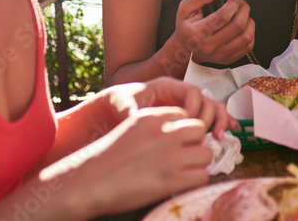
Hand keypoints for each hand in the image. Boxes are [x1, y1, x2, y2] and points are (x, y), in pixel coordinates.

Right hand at [49, 106, 212, 215]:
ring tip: (186, 171)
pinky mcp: (173, 179)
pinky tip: (183, 183)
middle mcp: (165, 132)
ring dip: (199, 162)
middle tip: (186, 155)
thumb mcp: (131, 128)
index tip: (177, 142)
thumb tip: (176, 136)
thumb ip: (154, 127)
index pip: (186, 115)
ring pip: (206, 153)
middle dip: (195, 142)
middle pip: (199, 130)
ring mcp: (171, 155)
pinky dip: (196, 180)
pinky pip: (202, 175)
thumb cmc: (108, 158)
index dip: (183, 130)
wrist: (91, 181)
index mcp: (154, 117)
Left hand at [105, 77, 236, 138]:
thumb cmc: (122, 101)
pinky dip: (223, 122)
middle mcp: (182, 94)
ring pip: (213, 107)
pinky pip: (211, 116)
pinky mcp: (190, 116)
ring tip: (220, 137)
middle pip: (206, 99)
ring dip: (221, 120)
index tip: (187, 124)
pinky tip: (233, 131)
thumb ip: (131, 110)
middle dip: (212, 117)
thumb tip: (134, 119)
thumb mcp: (124, 103)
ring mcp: (187, 104)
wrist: (118, 106)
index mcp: (168, 86)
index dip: (194, 108)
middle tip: (211, 135)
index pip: (191, 92)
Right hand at [171, 0, 255, 65]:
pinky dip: (250, 33)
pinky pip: (248, 46)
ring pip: (246, 37)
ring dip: (249, 21)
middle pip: (237, 26)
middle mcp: (209, 47)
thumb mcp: (185, 8)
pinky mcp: (229, 60)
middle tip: (242, 2)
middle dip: (244, 9)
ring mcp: (220, 55)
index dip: (234, 2)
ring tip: (243, 14)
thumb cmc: (186, 26)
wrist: (185, 49)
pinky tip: (244, 26)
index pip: (222, 16)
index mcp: (197, 33)